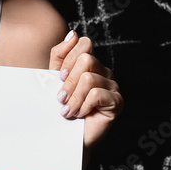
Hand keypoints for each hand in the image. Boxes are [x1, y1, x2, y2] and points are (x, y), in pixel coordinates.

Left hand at [49, 30, 121, 148]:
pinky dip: (83, 105)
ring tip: (68, 110)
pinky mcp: (116, 102)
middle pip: (86, 60)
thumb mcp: (54, 78)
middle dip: (68, 81)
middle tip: (61, 98)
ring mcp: (112, 87)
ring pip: (89, 78)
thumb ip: (60, 55)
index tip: (59, 78)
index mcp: (90, 64)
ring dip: (73, 98)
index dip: (68, 60)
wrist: (64, 135)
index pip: (84, 44)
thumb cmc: (59, 107)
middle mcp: (104, 72)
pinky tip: (79, 114)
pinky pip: (97, 93)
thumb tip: (73, 34)